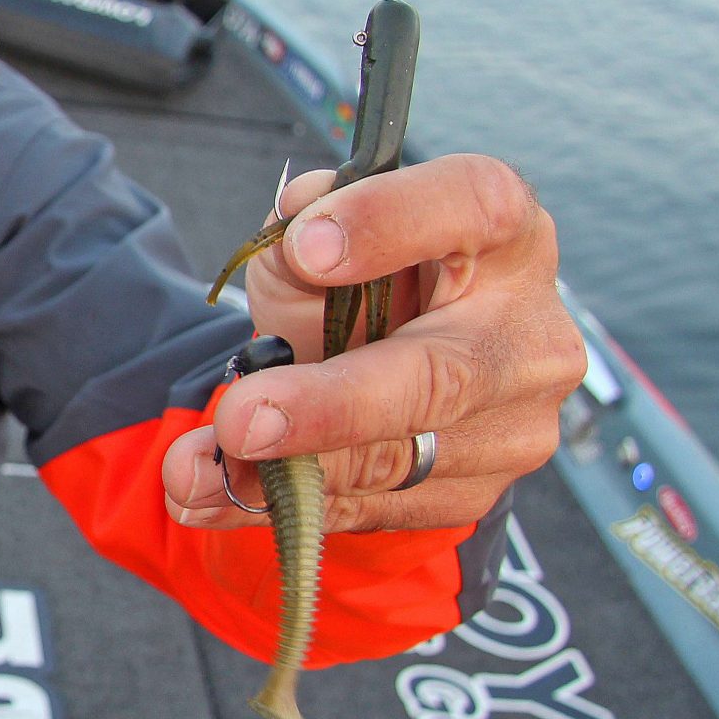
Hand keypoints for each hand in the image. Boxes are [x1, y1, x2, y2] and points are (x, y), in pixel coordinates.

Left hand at [160, 154, 584, 533]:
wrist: (383, 361)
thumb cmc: (363, 280)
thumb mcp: (323, 236)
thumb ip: (303, 223)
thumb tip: (292, 234)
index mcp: (505, 235)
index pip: (475, 207)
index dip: (392, 222)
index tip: (307, 247)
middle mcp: (526, 334)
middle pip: (442, 378)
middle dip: (330, 405)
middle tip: (241, 419)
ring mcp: (511, 426)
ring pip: (393, 462)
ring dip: (281, 476)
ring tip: (191, 471)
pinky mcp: (472, 492)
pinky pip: (368, 511)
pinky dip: (278, 508)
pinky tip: (209, 500)